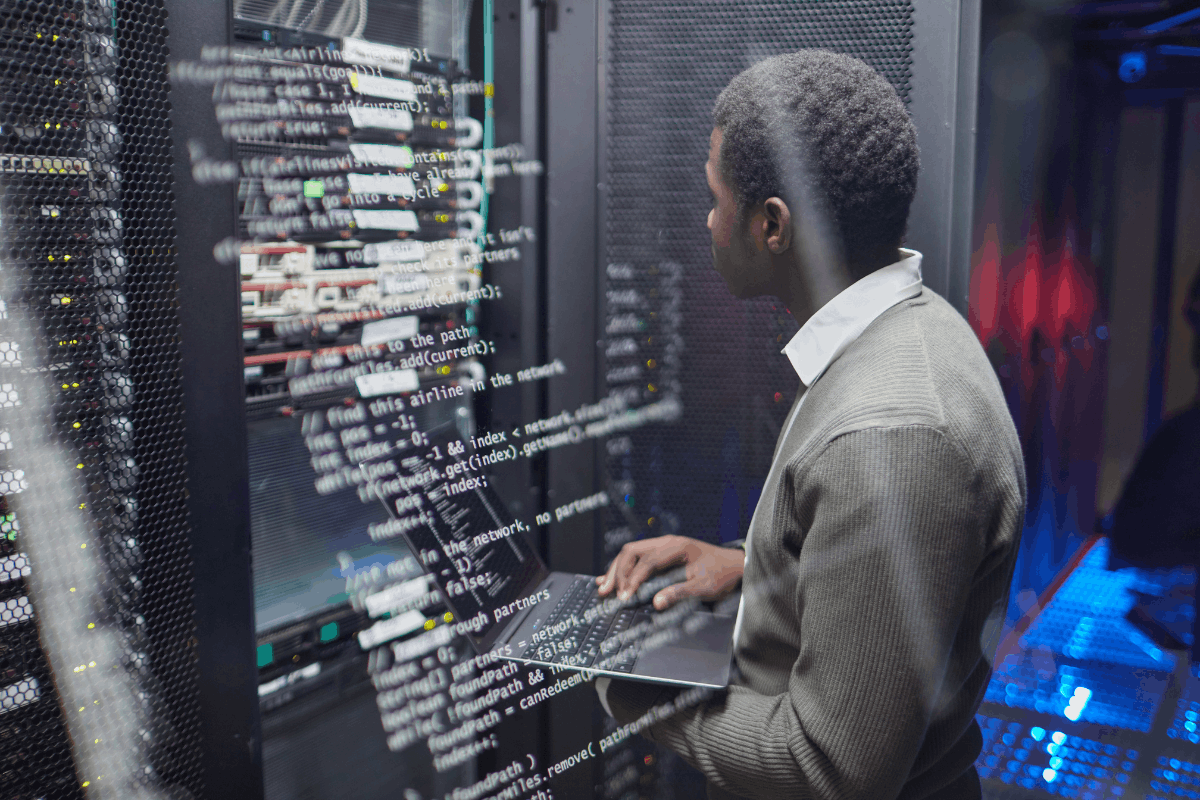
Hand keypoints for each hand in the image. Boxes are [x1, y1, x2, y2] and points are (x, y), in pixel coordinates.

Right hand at [596, 535, 744, 609]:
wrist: (734, 566)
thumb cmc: (722, 575)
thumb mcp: (705, 587)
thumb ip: (680, 593)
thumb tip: (656, 603)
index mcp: (677, 546)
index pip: (647, 561)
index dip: (633, 579)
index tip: (624, 596)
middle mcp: (667, 542)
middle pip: (632, 552)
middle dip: (618, 573)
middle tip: (609, 593)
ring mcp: (663, 546)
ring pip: (631, 553)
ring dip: (617, 570)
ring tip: (604, 588)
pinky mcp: (661, 554)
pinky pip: (637, 558)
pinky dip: (623, 569)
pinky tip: (610, 578)